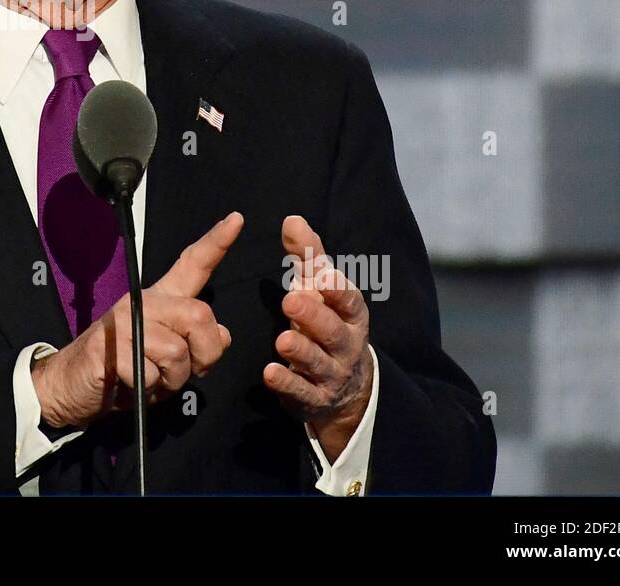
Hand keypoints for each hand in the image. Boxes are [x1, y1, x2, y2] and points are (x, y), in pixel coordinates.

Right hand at [32, 212, 242, 429]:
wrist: (71, 385)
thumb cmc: (123, 372)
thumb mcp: (168, 361)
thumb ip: (196, 346)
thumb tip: (223, 334)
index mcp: (160, 301)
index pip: (191, 265)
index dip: (216, 243)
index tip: (236, 219)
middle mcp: (142, 302)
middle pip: (198, 315)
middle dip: (204, 354)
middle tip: (185, 372)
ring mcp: (123, 321)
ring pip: (177, 352)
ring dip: (172, 380)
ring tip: (151, 381)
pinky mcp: (108, 346)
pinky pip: (150, 374)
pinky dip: (148, 391)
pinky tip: (129, 385)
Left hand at [263, 215, 372, 462]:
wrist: (345, 385)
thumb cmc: (326, 321)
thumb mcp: (319, 289)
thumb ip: (307, 256)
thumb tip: (292, 219)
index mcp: (350, 315)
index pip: (349, 301)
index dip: (338, 289)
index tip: (323, 275)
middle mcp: (345, 344)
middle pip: (333, 331)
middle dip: (314, 315)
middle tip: (290, 299)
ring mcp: (331, 374)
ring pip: (318, 362)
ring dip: (301, 351)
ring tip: (281, 340)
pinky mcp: (313, 398)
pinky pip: (302, 392)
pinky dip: (287, 383)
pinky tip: (269, 373)